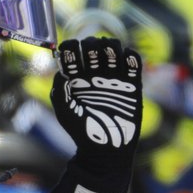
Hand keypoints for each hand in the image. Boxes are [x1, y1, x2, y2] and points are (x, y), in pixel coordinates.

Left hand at [51, 37, 142, 160]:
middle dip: (92, 43)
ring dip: (111, 45)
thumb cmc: (82, 132)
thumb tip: (61, 72)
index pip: (72, 51)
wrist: (106, 149)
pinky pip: (133, 62)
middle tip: (92, 54)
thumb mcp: (65, 112)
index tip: (71, 52)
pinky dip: (131, 55)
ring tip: (110, 55)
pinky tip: (126, 62)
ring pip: (113, 48)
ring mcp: (112, 78)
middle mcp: (93, 75)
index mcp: (75, 78)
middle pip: (93, 45)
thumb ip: (59, 91)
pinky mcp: (131, 84)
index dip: (71, 46)